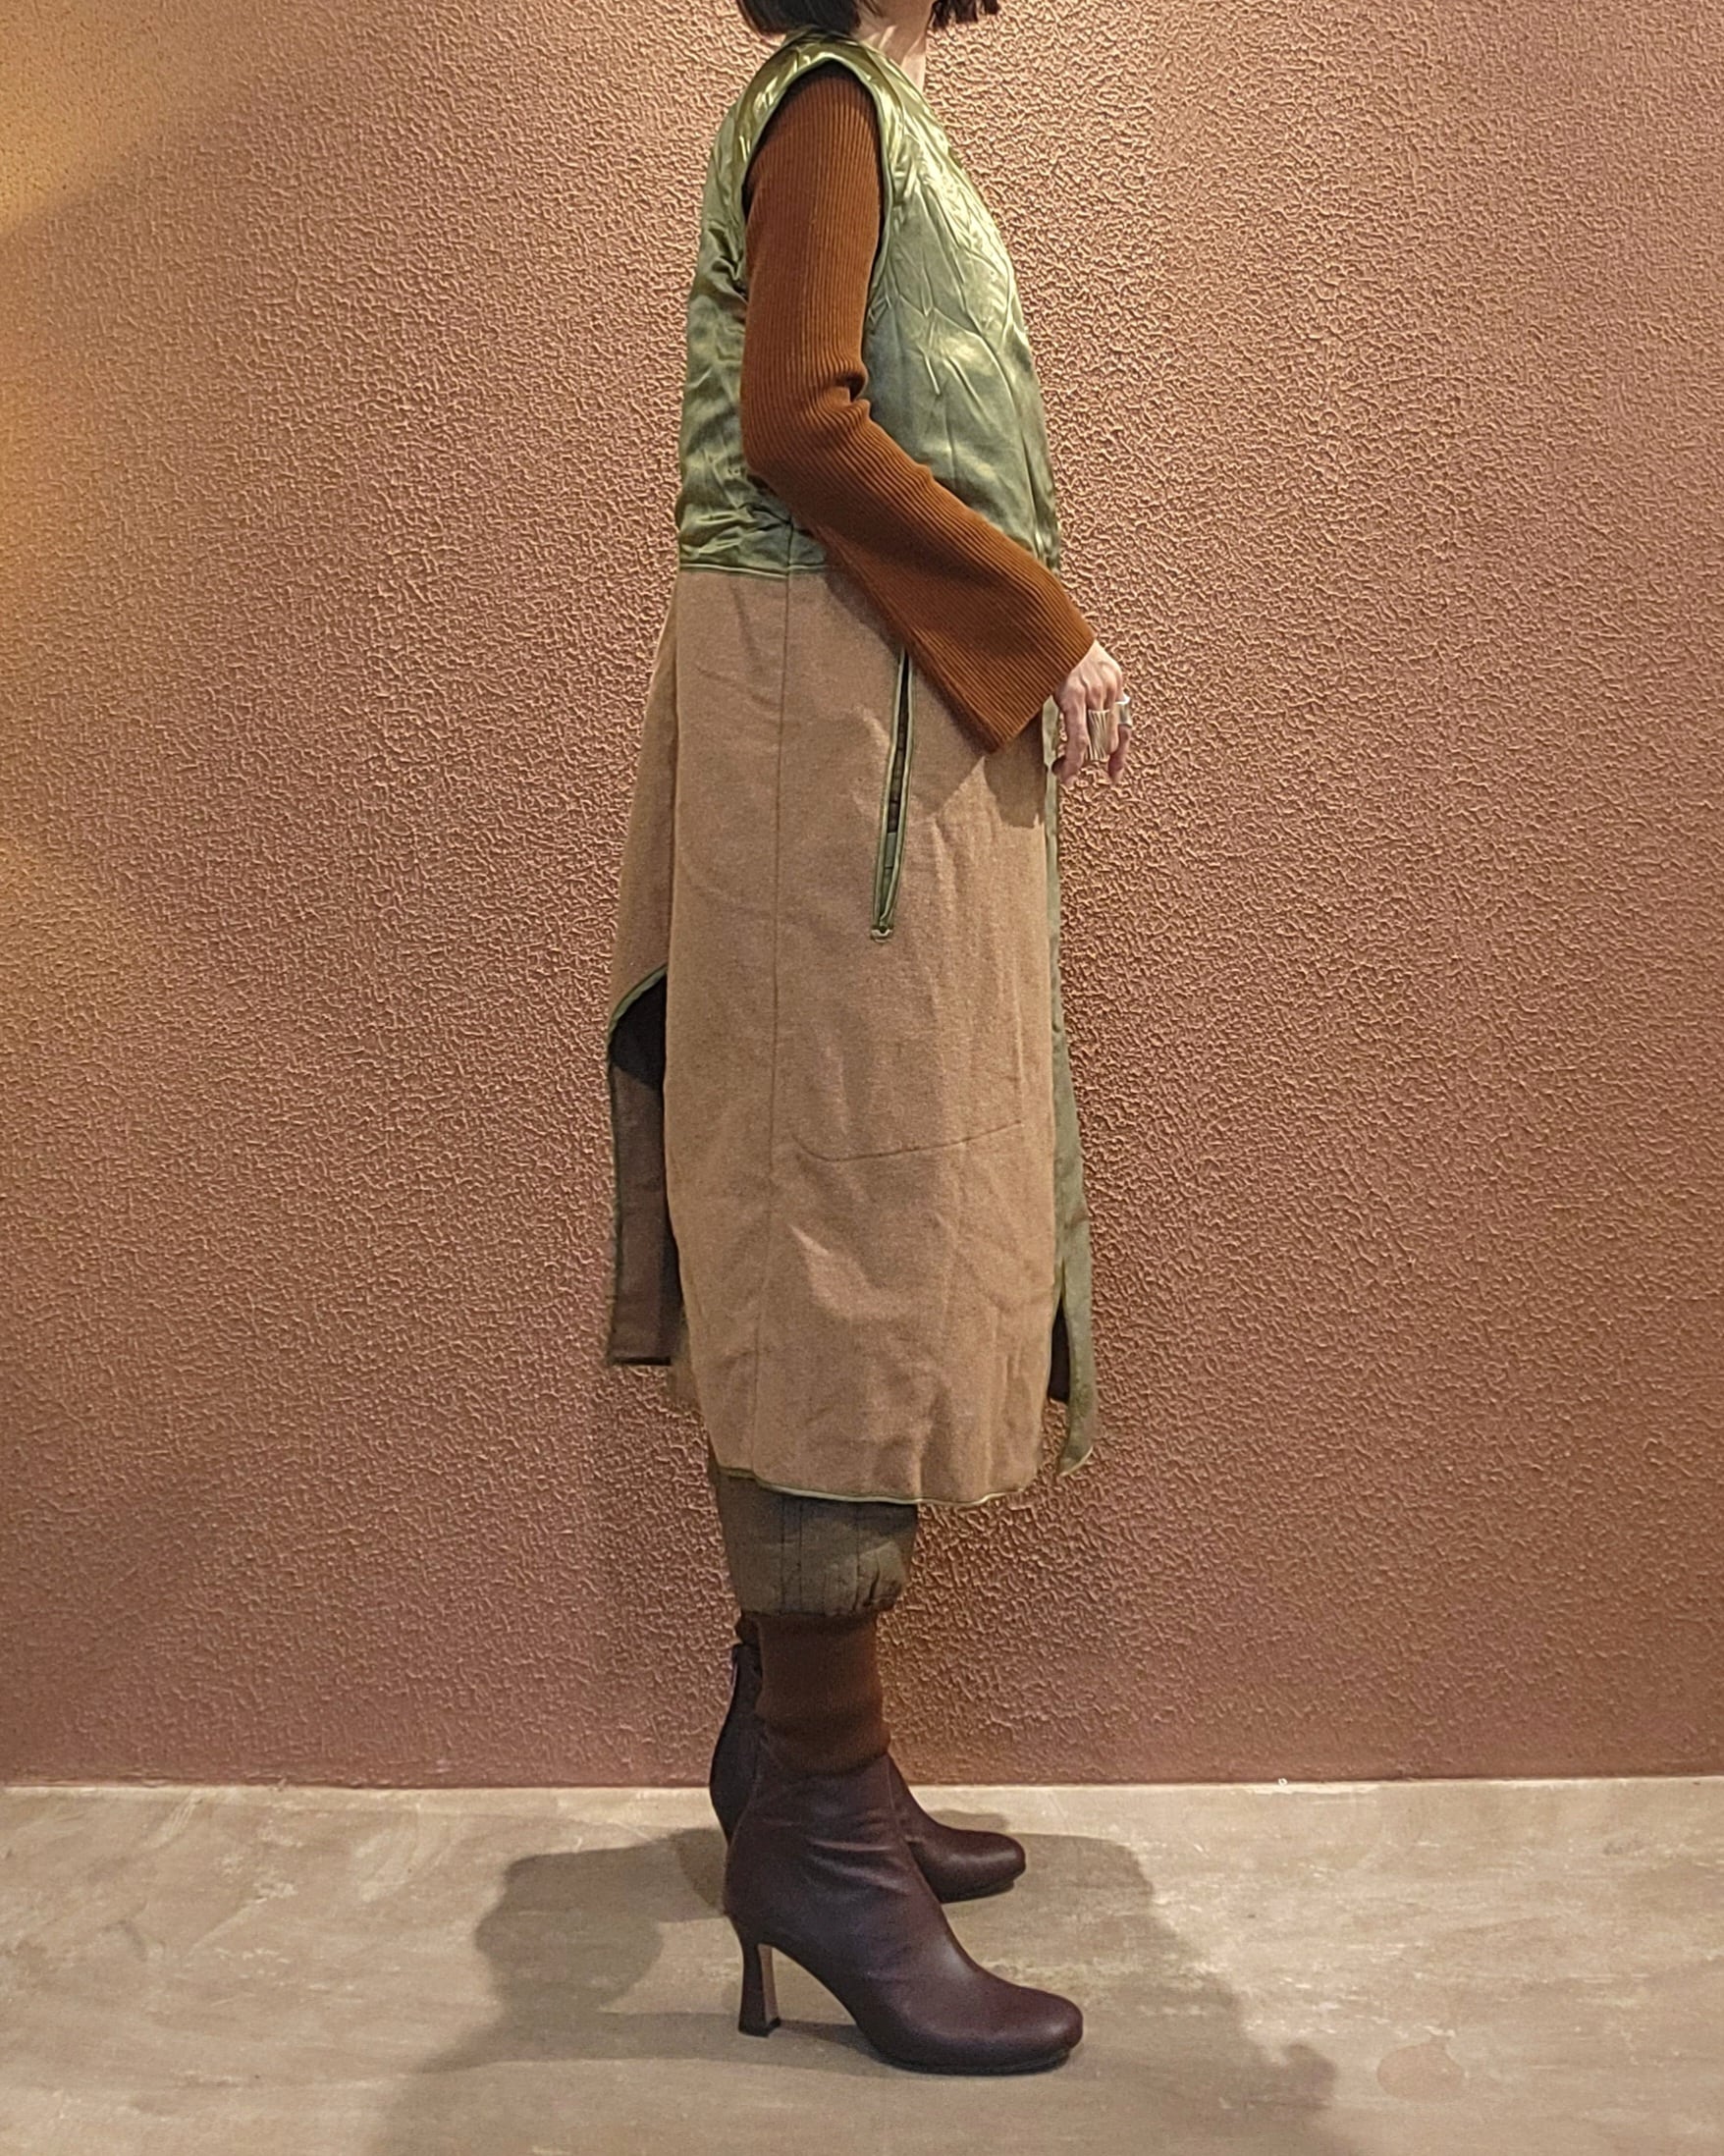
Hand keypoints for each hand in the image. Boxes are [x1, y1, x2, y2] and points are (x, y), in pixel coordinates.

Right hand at [1052, 641, 1129, 785]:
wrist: (1046, 619)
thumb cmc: (1057, 641)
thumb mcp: (1082, 662)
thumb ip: (1088, 686)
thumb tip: (1083, 710)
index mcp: (1113, 679)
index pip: (1124, 725)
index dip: (1119, 754)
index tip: (1113, 773)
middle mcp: (1109, 686)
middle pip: (1109, 739)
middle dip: (1093, 760)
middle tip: (1074, 770)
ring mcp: (1094, 692)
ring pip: (1096, 743)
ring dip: (1080, 764)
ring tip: (1064, 772)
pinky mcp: (1074, 696)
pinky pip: (1079, 739)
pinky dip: (1074, 761)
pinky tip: (1066, 772)